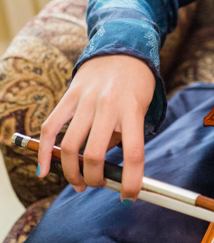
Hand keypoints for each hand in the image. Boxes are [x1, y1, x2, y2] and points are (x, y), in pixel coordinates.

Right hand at [38, 54, 154, 201]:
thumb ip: (124, 134)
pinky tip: (44, 170)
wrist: (122, 46)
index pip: (134, 152)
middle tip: (97, 185)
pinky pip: (50, 128)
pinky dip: (44, 152)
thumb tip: (105, 168)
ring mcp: (86, 99)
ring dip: (72, 172)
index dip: (131, 181)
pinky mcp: (69, 95)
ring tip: (79, 181)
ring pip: (70, 147)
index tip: (129, 196)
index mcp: (132, 108)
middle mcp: (108, 104)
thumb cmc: (136, 82)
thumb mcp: (141, 107)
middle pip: (95, 155)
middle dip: (95, 180)